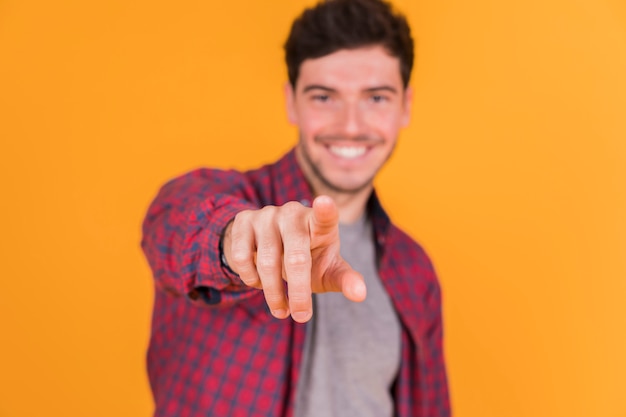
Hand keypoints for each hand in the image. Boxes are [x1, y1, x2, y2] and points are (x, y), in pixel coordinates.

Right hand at [222, 195, 366, 322]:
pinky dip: (250, 278)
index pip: (325, 215)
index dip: (325, 209)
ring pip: (266, 261)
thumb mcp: (328, 269)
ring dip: (273, 293)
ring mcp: (267, 214)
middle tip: (301, 316)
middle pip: (296, 257)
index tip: (325, 203)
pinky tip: (258, 283)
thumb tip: (360, 294)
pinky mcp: (244, 220)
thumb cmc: (309, 259)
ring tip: (281, 310)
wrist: (269, 246)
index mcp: (320, 223)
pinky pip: (241, 256)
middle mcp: (293, 213)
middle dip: (299, 292)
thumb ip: (345, 279)